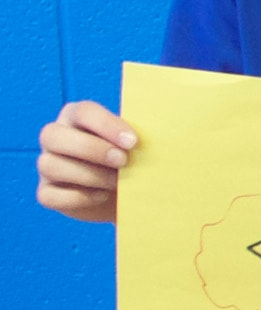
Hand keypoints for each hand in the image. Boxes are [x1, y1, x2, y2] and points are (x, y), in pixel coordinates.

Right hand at [36, 101, 136, 223]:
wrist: (127, 194)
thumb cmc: (133, 160)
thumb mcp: (136, 145)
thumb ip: (139, 137)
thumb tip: (165, 133)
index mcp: (77, 117)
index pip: (83, 111)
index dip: (106, 125)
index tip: (133, 142)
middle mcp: (56, 137)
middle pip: (53, 135)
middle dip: (91, 149)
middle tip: (123, 161)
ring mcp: (47, 165)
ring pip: (49, 165)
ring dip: (88, 175)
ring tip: (118, 182)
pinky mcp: (47, 192)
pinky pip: (49, 195)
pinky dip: (77, 198)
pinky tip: (101, 196)